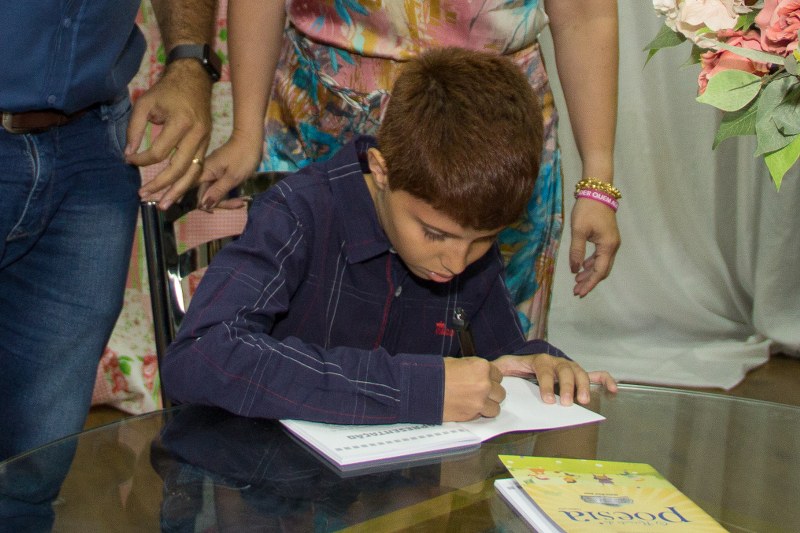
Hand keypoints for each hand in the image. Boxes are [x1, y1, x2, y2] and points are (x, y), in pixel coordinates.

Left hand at [125, 61, 212, 209]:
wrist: (195, 79)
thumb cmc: (167, 90)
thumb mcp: (145, 103)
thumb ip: (134, 129)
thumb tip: (128, 154)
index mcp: (181, 122)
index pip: (160, 152)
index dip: (141, 159)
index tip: (129, 159)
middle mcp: (197, 135)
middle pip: (179, 169)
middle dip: (161, 185)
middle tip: (144, 196)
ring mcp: (205, 141)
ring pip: (193, 173)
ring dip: (177, 191)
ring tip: (163, 205)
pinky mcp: (207, 145)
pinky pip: (198, 169)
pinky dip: (186, 182)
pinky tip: (175, 191)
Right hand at [197, 130, 263, 209]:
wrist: (251, 138)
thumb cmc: (243, 156)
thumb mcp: (233, 177)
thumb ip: (217, 191)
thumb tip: (202, 205)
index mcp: (203, 172)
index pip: (196, 194)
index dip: (204, 204)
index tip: (216, 210)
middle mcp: (204, 172)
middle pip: (205, 194)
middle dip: (221, 203)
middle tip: (239, 204)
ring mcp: (211, 172)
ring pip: (213, 192)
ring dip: (227, 199)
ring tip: (242, 202)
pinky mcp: (218, 172)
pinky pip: (218, 187)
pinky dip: (228, 193)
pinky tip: (240, 197)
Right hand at [442, 358, 505, 421]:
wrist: (421, 387)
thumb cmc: (436, 372)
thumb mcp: (458, 363)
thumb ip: (474, 369)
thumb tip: (481, 374)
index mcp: (482, 367)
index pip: (498, 375)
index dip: (490, 378)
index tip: (482, 381)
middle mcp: (485, 384)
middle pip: (500, 392)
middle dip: (491, 393)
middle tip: (478, 392)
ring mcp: (479, 401)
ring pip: (495, 407)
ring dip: (487, 406)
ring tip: (475, 403)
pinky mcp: (471, 415)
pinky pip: (482, 416)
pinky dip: (477, 414)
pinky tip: (467, 408)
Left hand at [493, 354, 616, 405]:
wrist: (518, 367)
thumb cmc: (512, 370)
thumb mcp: (502, 368)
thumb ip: (498, 370)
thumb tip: (492, 374)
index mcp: (538, 360)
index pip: (544, 369)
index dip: (546, 384)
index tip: (547, 400)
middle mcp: (555, 362)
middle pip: (565, 370)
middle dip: (566, 387)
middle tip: (566, 403)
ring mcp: (568, 368)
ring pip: (579, 372)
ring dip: (583, 386)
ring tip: (583, 401)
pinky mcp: (576, 376)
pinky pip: (594, 375)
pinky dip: (604, 380)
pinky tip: (613, 390)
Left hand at [569, 198, 620, 296]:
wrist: (597, 191)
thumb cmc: (587, 210)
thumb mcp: (578, 231)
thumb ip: (577, 251)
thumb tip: (575, 269)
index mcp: (607, 246)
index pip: (599, 271)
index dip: (589, 283)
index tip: (579, 293)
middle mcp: (613, 246)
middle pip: (602, 270)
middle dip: (590, 281)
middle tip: (576, 290)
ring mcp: (612, 243)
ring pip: (602, 264)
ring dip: (590, 273)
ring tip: (577, 281)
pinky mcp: (607, 238)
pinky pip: (601, 256)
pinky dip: (592, 264)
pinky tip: (583, 267)